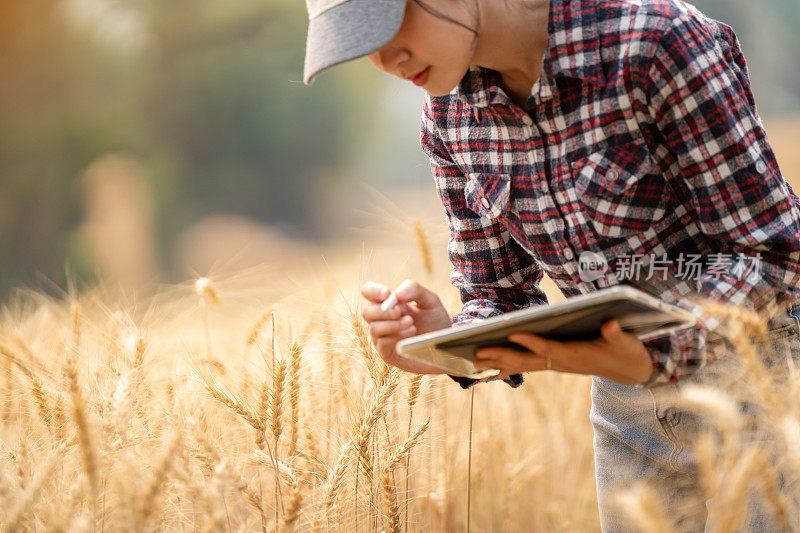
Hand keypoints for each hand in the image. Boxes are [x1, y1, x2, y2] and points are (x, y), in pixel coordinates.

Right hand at [360, 280, 452, 374]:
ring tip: (411, 324)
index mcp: (388, 303)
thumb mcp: (430, 301)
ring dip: (393, 324)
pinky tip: (411, 333)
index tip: (388, 294)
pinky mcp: (387, 354)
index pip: (368, 291)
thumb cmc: (435, 321)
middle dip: (383, 310)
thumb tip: (396, 294)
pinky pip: (382, 344)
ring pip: (374, 328)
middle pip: (366, 311)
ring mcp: (382, 338)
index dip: (373, 290)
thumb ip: (414, 290)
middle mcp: (381, 320)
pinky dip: (396, 337)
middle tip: (400, 311)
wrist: (446, 346)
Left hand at [473, 319, 654, 384]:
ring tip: (476, 361)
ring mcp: (558, 365)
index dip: (531, 342)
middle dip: (502, 355)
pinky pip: (530, 366)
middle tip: (478, 353)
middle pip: (528, 360)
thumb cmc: (627, 353)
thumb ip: (617, 334)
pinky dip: (511, 367)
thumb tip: (610, 324)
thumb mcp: (626, 342)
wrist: (631, 372)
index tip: (512, 334)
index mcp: (576, 355)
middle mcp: (563, 363)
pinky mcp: (557, 364)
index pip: (550, 348)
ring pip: (525, 364)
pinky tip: (494, 370)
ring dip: (500, 362)